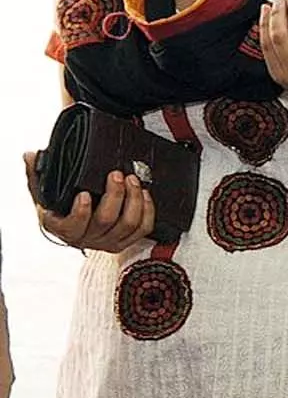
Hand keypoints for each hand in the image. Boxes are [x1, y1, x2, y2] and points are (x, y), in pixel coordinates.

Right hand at [27, 153, 153, 252]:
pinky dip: (147, 210)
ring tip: (132, 180)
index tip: (84, 194)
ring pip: (127, 224)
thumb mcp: (44, 192)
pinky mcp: (125, 241)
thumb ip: (36, 174)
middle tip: (116, 175)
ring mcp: (106, 241)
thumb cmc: (60, 208)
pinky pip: (142, 230)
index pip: (72, 226)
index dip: (81, 212)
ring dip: (134, 199)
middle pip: (105, 220)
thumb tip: (30, 156)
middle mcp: (85, 238)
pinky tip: (144, 194)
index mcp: (63, 228)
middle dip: (114, 195)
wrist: (74, 224)